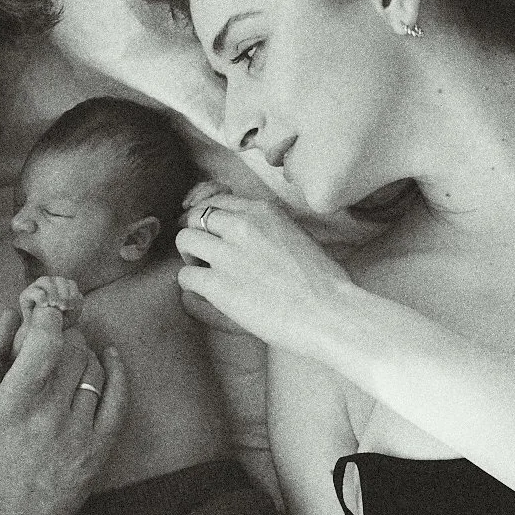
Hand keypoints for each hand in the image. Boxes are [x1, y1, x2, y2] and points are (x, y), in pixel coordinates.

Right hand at [0, 305, 127, 514]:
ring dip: (83, 353)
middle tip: (55, 339)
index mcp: (12, 404)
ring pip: (93, 369)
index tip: (46, 315)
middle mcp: (48, 416)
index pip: (45, 342)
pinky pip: (118, 398)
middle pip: (73, 350)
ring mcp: (78, 433)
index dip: (49, 318)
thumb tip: (11, 314)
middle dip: (64, 335)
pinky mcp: (99, 449)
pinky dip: (117, 371)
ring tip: (69, 358)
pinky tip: (110, 357)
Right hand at [14, 276, 84, 353]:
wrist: (42, 333)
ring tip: (54, 305)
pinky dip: (41, 296)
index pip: (70, 283)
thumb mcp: (72, 313)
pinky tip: (45, 306)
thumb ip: (76, 303)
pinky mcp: (26, 294)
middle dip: (63, 294)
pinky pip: (33, 290)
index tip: (72, 307)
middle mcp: (49, 283)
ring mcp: (36, 287)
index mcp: (62, 286)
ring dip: (52, 292)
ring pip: (45, 280)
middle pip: (59, 280)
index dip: (73, 293)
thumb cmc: (59, 322)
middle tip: (64, 307)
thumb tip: (79, 295)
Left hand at [175, 189, 349, 353]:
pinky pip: (185, 276)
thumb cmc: (324, 283)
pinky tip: (210, 295)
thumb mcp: (297, 235)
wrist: (330, 313)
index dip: (208, 219)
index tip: (211, 234)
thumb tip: (245, 235)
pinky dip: (193, 286)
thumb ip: (268, 228)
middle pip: (194, 217)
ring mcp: (228, 253)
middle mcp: (243, 225)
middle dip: (196, 236)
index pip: (217, 201)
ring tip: (206, 275)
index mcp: (264, 211)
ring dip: (190, 258)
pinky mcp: (217, 284)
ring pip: (184, 240)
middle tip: (205, 257)